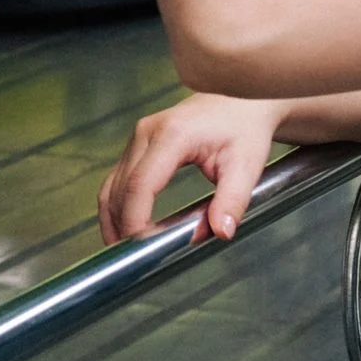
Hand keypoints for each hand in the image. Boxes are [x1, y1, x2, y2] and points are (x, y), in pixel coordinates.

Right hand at [97, 93, 286, 244]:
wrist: (238, 100)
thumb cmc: (244, 129)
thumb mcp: (247, 165)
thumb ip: (233, 200)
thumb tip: (221, 232)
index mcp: (172, 135)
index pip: (141, 184)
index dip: (136, 220)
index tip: (144, 248)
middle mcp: (146, 133)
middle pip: (121, 188)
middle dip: (124, 226)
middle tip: (137, 260)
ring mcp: (138, 138)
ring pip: (112, 185)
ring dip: (114, 219)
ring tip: (126, 251)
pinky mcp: (137, 145)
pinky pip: (117, 179)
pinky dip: (117, 207)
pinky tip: (125, 229)